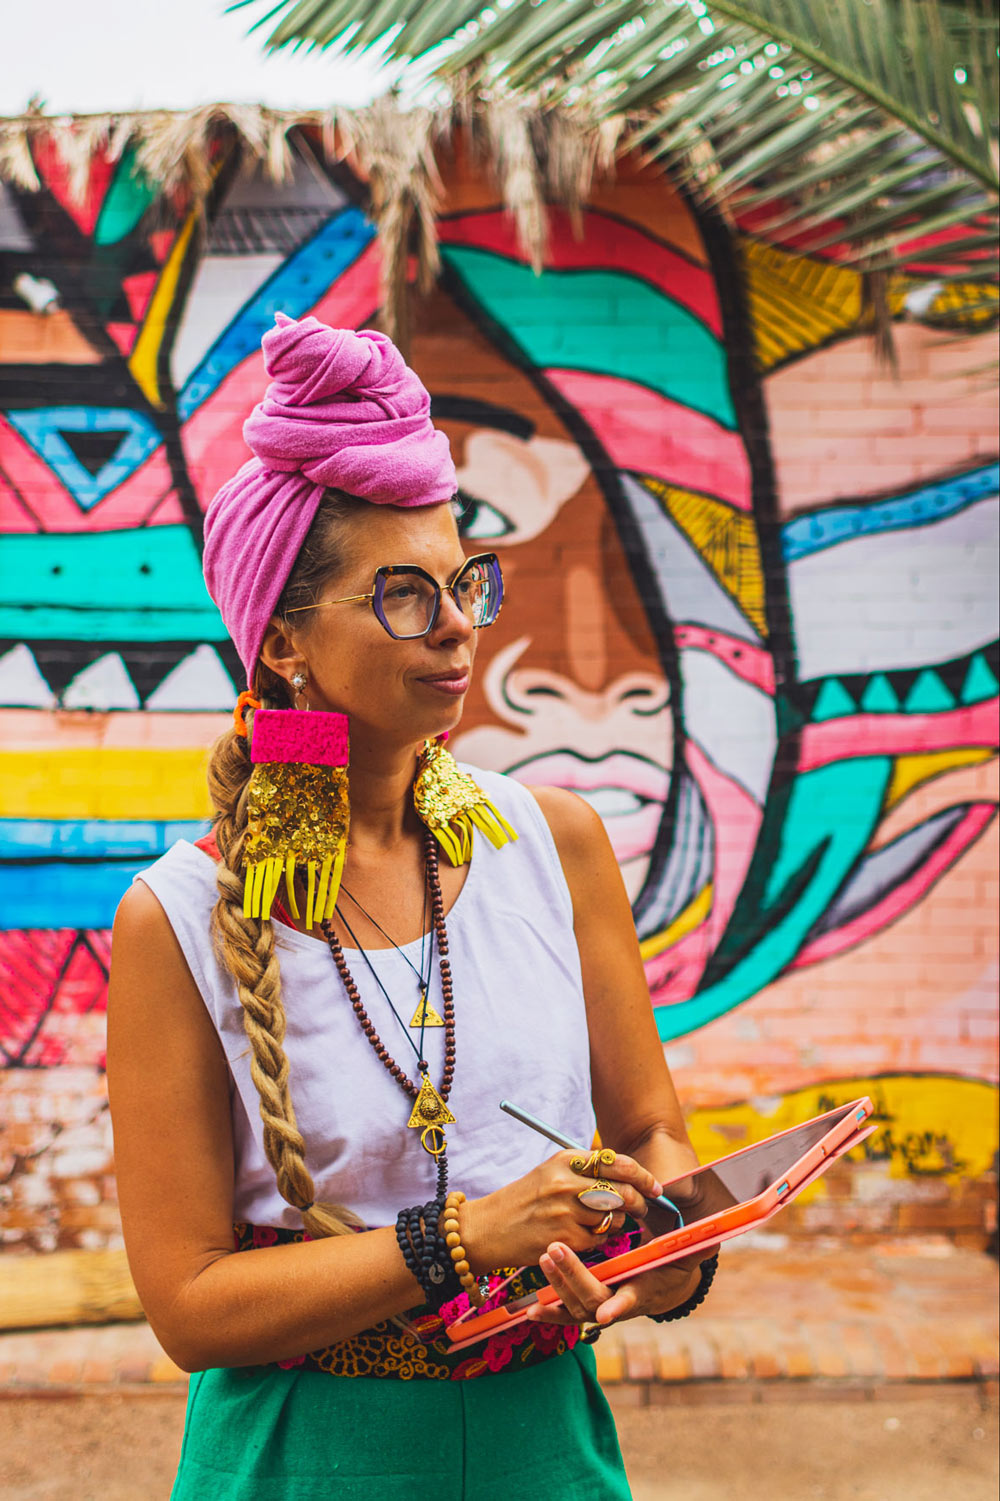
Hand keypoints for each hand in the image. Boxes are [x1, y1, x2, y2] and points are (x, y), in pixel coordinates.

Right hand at [461, 1150, 662, 1273]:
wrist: (489, 1228)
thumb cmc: (525, 1200)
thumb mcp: (551, 1173)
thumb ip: (585, 1171)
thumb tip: (628, 1177)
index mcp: (566, 1160)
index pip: (618, 1163)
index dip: (642, 1176)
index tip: (654, 1186)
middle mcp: (566, 1183)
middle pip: (622, 1193)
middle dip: (639, 1203)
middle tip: (643, 1209)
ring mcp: (565, 1212)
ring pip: (614, 1219)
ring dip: (618, 1224)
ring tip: (604, 1223)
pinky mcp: (565, 1239)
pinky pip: (599, 1241)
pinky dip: (598, 1241)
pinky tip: (583, 1236)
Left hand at [525, 1242, 703, 1327]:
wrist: (666, 1282)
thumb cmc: (674, 1259)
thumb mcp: (687, 1250)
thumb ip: (694, 1243)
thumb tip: (713, 1236)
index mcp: (647, 1289)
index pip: (634, 1300)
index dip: (620, 1308)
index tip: (605, 1314)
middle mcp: (624, 1303)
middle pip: (596, 1300)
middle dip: (575, 1279)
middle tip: (555, 1250)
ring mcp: (605, 1306)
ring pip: (578, 1307)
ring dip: (558, 1287)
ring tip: (544, 1258)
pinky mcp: (589, 1305)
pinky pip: (568, 1315)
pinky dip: (550, 1314)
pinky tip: (530, 1310)